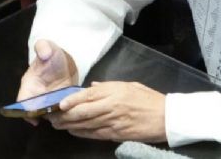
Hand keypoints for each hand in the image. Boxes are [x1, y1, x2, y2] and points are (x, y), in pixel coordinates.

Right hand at [17, 39, 77, 125]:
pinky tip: (75, 112)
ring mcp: (49, 103)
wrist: (65, 61)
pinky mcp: (61, 105)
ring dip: (58, 117)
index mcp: (29, 84)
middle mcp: (37, 97)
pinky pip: (62, 114)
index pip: (22, 101)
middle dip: (46, 116)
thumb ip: (43, 47)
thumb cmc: (52, 55)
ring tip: (68, 114)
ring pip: (51, 115)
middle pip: (37, 112)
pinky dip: (68, 115)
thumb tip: (44, 53)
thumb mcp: (47, 47)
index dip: (26, 111)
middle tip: (57, 115)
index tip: (34, 118)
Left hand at [47, 81, 165, 142]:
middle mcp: (111, 106)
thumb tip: (91, 87)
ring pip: (86, 125)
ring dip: (70, 126)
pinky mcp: (117, 134)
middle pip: (83, 112)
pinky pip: (95, 134)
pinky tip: (74, 132)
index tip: (60, 103)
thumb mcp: (129, 85)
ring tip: (58, 125)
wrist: (166, 117)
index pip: (88, 95)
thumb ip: (107, 86)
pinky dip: (83, 134)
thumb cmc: (149, 99)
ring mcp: (114, 122)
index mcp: (114, 91)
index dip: (72, 100)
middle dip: (65, 115)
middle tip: (53, 116)